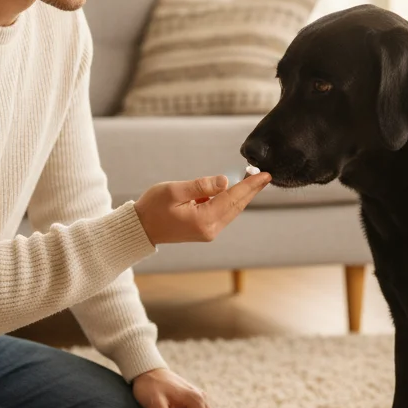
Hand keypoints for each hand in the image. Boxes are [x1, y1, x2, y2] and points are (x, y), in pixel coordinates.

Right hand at [134, 172, 269, 245]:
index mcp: (203, 220)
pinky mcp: (205, 230)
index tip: (265, 176)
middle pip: (237, 206)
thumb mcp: (174, 191)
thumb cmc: (152, 208)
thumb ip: (201, 186)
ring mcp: (208, 231)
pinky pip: (223, 213)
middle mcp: (210, 229)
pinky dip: (231, 201)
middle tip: (266, 176)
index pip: (232, 199)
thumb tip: (225, 181)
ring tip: (255, 181)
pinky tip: (235, 190)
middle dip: (251, 190)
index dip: (249, 186)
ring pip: (231, 211)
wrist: (141, 228)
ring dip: (242, 196)